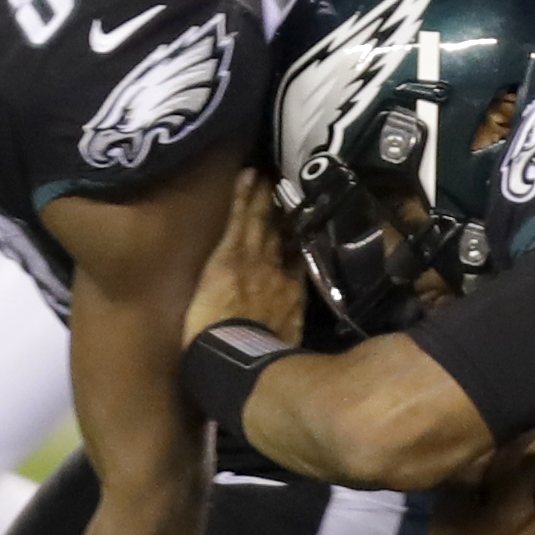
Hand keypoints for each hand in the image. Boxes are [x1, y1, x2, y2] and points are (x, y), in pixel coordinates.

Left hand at [185, 166, 305, 344]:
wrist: (235, 356)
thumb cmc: (256, 360)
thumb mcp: (286, 348)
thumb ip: (291, 333)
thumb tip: (296, 335)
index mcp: (290, 296)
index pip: (297, 262)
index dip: (300, 242)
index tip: (305, 226)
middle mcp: (278, 272)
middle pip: (283, 237)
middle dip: (287, 214)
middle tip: (292, 189)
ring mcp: (255, 260)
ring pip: (262, 222)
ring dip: (266, 198)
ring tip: (271, 174)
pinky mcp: (230, 255)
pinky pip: (239, 220)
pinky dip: (244, 196)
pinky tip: (248, 175)